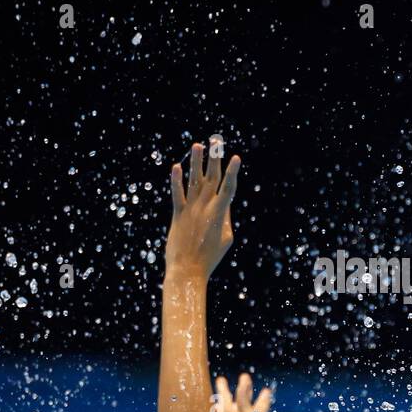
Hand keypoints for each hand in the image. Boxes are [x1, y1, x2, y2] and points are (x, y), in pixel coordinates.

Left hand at [164, 136, 239, 277]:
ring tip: (198, 145)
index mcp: (220, 214)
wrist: (188, 271)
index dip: (232, 172)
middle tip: (217, 140)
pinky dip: (176, 180)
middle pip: (212, 178)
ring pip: (194, 181)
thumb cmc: (210, 258)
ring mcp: (190, 210)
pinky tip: (176, 166)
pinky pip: (177, 194)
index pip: (228, 188)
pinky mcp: (178, 215)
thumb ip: (226, 219)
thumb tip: (224, 205)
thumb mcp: (226, 239)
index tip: (235, 157)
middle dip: (215, 158)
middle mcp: (205, 208)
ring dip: (196, 162)